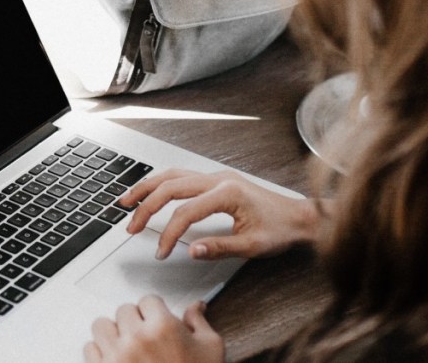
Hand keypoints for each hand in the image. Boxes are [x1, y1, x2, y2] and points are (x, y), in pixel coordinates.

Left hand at [83, 297, 222, 362]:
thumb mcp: (210, 350)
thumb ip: (199, 323)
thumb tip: (196, 307)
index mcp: (163, 327)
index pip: (148, 300)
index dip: (155, 312)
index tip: (156, 322)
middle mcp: (136, 338)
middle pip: (123, 310)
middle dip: (134, 321)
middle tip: (144, 337)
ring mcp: (116, 356)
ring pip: (101, 326)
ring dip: (113, 334)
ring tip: (126, 346)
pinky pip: (89, 349)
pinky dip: (100, 353)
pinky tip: (116, 360)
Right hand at [121, 168, 319, 259]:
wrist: (299, 217)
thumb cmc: (280, 229)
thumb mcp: (252, 246)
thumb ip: (219, 248)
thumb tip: (191, 250)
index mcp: (227, 193)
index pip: (185, 212)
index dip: (169, 234)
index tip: (161, 252)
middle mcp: (218, 179)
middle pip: (171, 186)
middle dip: (146, 206)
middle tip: (130, 226)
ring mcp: (216, 176)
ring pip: (173, 175)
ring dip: (148, 187)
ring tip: (127, 201)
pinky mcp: (217, 179)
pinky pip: (182, 176)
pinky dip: (162, 183)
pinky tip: (151, 191)